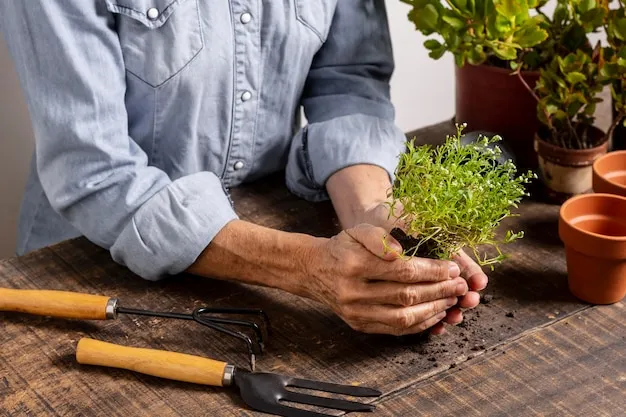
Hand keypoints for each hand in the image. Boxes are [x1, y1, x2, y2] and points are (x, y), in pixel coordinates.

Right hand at [302, 224, 468, 335]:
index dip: (432, 270)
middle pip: (406, 295)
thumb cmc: (343, 248)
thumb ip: (380, 238)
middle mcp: (353, 292)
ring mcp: (356, 313)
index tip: (452, 268)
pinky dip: (420, 324)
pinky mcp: (360, 325)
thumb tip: (402, 252)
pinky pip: (395, 329)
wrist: (314, 270)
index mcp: (354, 264)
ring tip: (452, 299)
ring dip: (434, 309)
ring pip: (403, 317)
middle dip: (439, 290)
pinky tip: (436, 313)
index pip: (403, 270)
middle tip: (460, 285)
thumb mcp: (358, 230)